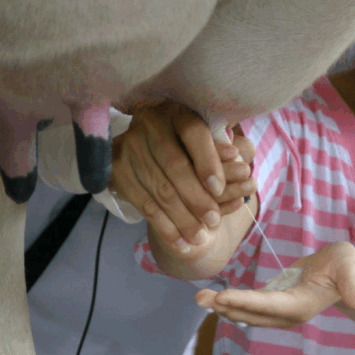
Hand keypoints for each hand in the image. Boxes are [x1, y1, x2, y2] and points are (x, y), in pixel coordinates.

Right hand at [111, 102, 255, 251]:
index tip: (219, 188)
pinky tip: (180, 243)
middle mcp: (150, 124)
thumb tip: (239, 159)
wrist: (150, 149)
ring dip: (182, 218)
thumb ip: (223, 150)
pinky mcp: (116, 170)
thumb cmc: (191, 146)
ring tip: (200, 237)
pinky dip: (164, 227)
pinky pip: (143, 204)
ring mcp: (129, 147)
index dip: (208, 161)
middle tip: (213, 220)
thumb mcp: (209, 141)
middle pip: (175, 165)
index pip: (194, 133)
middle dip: (196, 197)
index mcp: (178, 112)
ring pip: (159, 188)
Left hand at [195, 241, 354, 327]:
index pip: (269, 305)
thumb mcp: (350, 266)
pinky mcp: (274, 305)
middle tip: (200, 299)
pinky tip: (214, 298)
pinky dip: (230, 303)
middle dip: (226, 307)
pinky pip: (248, 307)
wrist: (343, 273)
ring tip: (200, 298)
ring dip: (222, 307)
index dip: (246, 302)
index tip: (224, 297)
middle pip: (252, 313)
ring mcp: (279, 312)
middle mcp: (287, 314)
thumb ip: (351, 282)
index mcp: (302, 305)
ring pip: (246, 313)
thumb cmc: (346, 265)